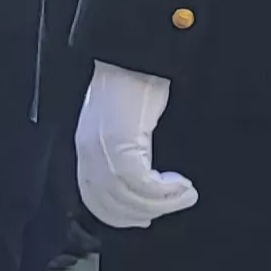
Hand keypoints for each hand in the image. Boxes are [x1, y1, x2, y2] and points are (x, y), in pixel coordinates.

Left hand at [74, 62, 196, 227]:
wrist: (135, 51)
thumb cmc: (134, 80)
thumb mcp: (123, 121)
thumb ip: (126, 150)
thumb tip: (145, 179)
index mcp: (86, 147)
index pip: (93, 197)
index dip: (118, 215)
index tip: (144, 219)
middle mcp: (89, 151)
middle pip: (109, 204)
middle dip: (143, 213)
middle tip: (173, 206)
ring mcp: (102, 147)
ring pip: (128, 199)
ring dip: (161, 205)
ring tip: (184, 195)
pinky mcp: (121, 142)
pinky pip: (142, 184)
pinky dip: (164, 192)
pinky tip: (181, 184)